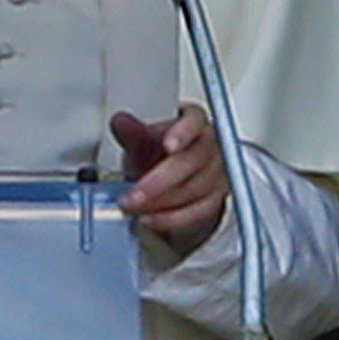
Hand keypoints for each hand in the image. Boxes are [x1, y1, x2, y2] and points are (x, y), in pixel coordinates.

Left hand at [111, 106, 227, 251]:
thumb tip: (121, 123)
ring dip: (162, 203)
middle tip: (134, 194)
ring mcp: (217, 172)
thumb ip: (132, 131)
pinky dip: (172, 218)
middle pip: (193, 161)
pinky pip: (198, 211)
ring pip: (196, 189)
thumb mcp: (141, 139)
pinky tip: (151, 218)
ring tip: (135, 206)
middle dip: (160, 182)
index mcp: (194, 121)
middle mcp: (211, 144)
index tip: (168, 146)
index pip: (194, 121)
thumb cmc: (158, 153)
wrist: (166, 178)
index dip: (183, 133)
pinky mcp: (216, 198)